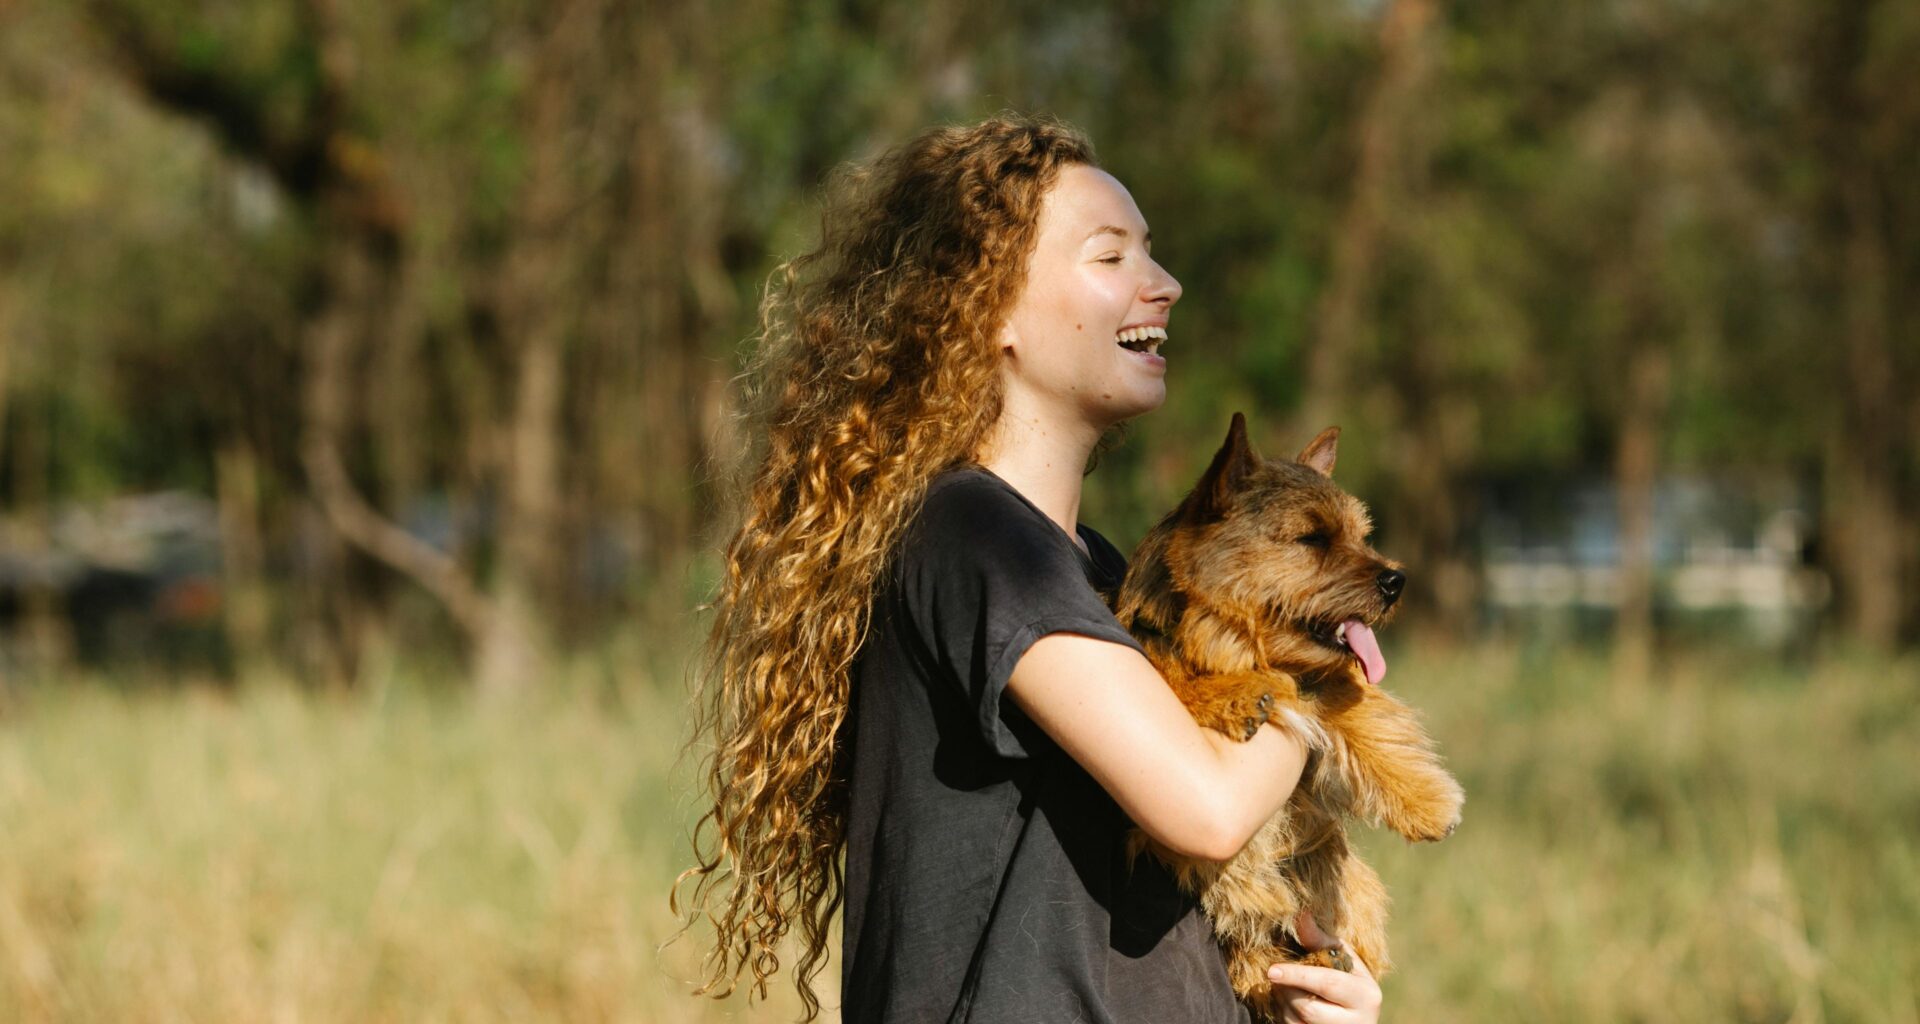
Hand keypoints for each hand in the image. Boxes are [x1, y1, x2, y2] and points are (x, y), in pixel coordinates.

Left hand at [1267, 912, 1381, 1023]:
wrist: (1356, 1018)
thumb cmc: (1347, 981)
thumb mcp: (1341, 959)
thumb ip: (1320, 941)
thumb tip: (1301, 914)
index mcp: (1367, 995)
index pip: (1327, 983)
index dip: (1297, 975)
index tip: (1272, 971)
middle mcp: (1359, 1022)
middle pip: (1308, 1008)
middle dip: (1286, 991)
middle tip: (1276, 976)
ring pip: (1296, 1022)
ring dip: (1281, 1004)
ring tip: (1284, 988)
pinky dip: (1283, 1016)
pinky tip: (1287, 1005)